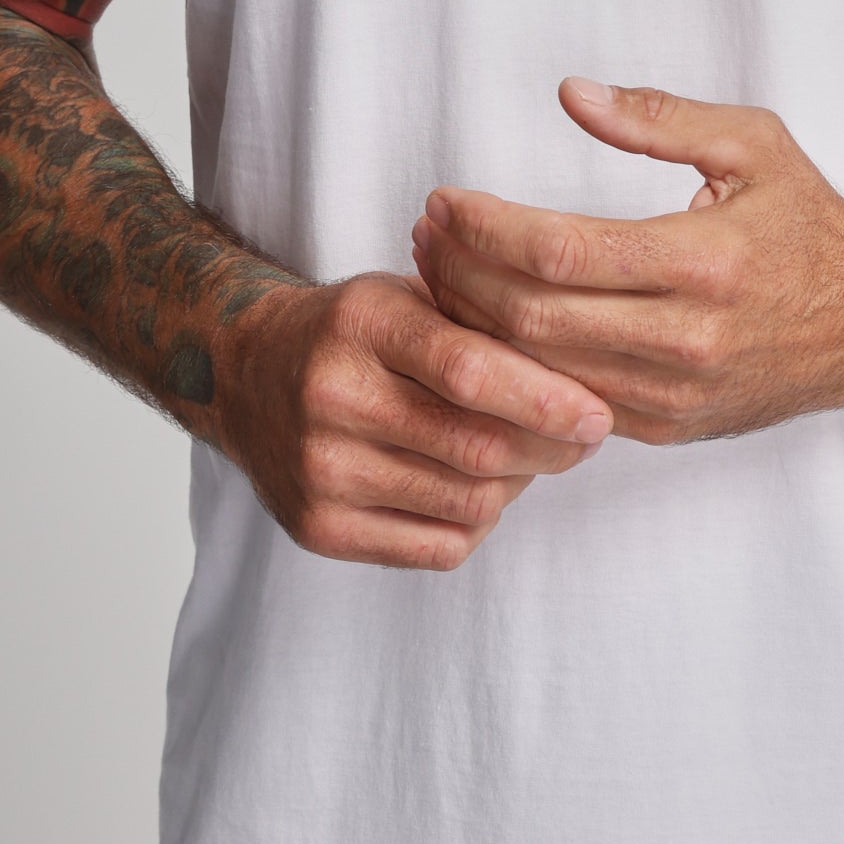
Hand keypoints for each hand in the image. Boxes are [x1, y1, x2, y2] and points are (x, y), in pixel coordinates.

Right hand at [213, 270, 614, 567]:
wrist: (245, 373)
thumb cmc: (353, 332)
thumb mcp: (408, 295)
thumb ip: (482, 323)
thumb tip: (585, 370)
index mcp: (364, 323)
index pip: (472, 370)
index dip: (548, 399)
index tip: (598, 414)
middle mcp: (333, 396)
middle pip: (476, 447)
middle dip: (551, 449)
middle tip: (585, 439)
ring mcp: (320, 469)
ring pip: (466, 503)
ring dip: (518, 486)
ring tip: (527, 458)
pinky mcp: (317, 528)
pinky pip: (436, 548)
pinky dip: (478, 526)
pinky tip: (478, 492)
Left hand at [410, 84, 843, 445]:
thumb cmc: (811, 224)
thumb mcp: (753, 142)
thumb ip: (656, 119)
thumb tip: (568, 94)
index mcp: (705, 261)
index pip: (558, 251)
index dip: (484, 228)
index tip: (444, 200)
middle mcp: (688, 338)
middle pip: (533, 318)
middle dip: (461, 275)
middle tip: (424, 234)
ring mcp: (675, 394)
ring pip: (539, 370)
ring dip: (474, 324)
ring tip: (438, 272)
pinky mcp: (667, 427)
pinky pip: (566, 404)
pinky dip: (513, 369)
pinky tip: (483, 327)